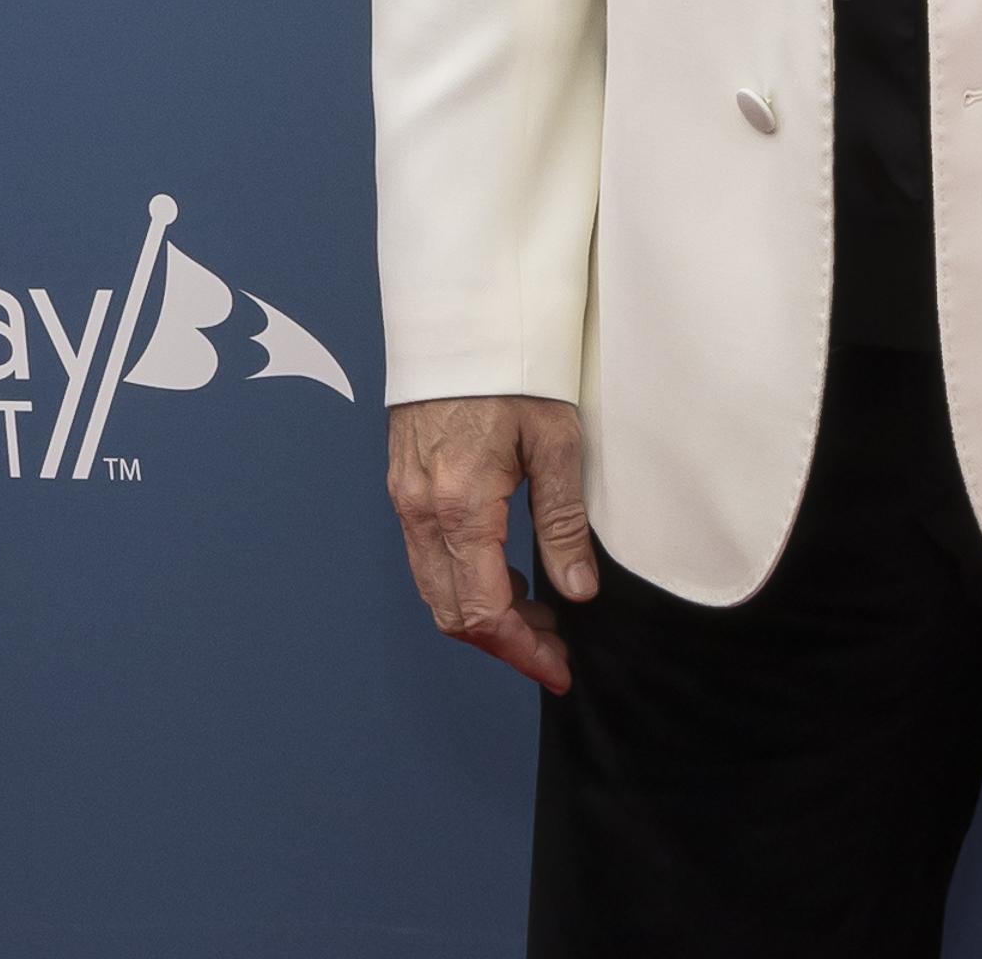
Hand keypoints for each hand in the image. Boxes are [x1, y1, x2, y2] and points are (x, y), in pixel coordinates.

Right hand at [386, 394, 599, 693]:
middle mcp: (421, 510)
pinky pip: (427, 557)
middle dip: (505, 642)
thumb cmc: (514, 367)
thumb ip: (563, 522)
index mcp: (461, 505)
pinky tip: (506, 571)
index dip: (522, 650)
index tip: (558, 668)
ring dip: (483, 615)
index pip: (484, 611)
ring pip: (436, 590)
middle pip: (453, 612)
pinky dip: (464, 581)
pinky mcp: (404, 485)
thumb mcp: (555, 440)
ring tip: (539, 613)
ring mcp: (405, 498)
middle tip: (554, 649)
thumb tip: (577, 591)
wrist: (462, 314)